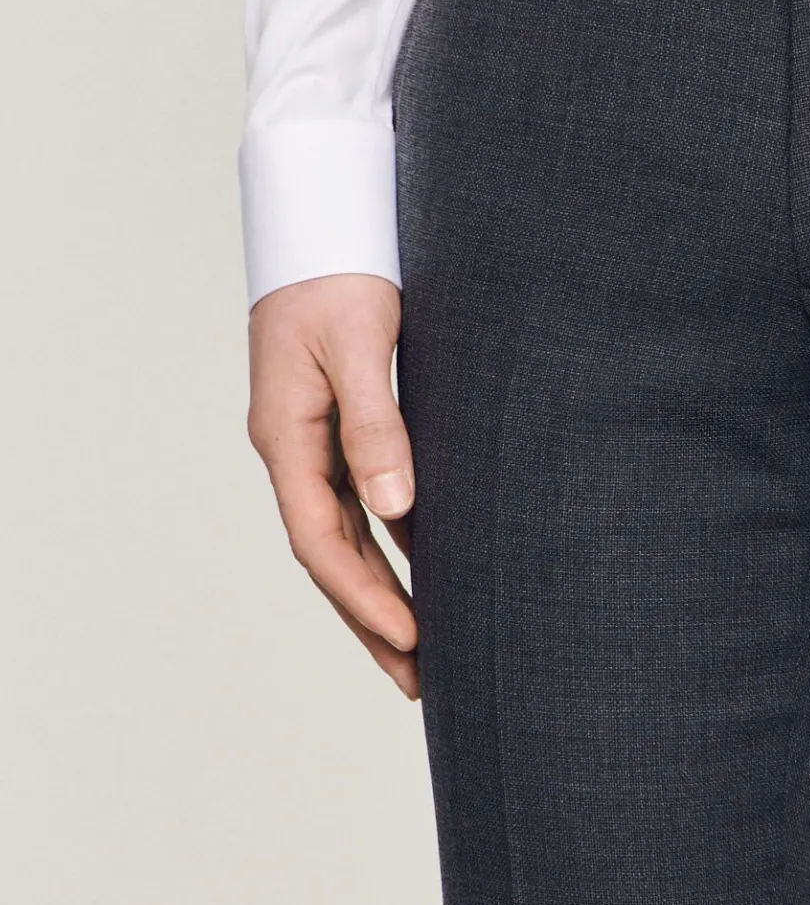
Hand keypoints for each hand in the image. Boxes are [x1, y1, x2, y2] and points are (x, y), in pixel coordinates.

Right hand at [247, 273, 418, 699]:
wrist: (323, 223)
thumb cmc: (341, 275)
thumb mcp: (359, 344)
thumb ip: (377, 424)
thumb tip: (398, 507)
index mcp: (286, 436)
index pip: (321, 541)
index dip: (366, 597)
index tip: (413, 639)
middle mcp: (293, 450)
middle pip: (330, 557)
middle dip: (373, 620)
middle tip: (422, 681)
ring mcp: (311, 444)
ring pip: (344, 540)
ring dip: (381, 595)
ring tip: (426, 653)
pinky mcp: (337, 431)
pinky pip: (360, 508)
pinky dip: (390, 549)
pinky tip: (428, 575)